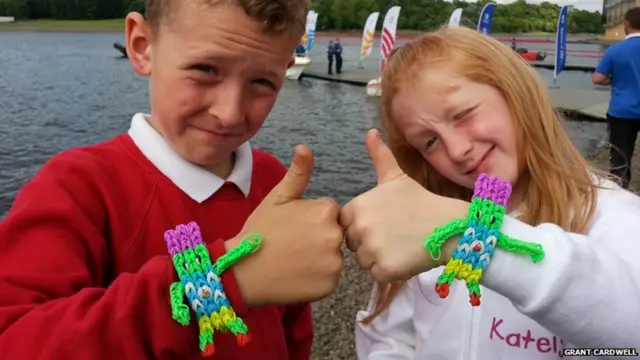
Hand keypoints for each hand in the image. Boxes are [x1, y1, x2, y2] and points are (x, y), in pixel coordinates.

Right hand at [230, 145, 343, 306]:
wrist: (243, 271)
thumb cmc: (259, 231)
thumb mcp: (277, 198)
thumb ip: (298, 173)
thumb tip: (305, 147)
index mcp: (326, 210)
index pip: (329, 212)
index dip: (310, 219)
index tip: (293, 228)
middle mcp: (336, 236)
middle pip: (334, 234)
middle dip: (318, 238)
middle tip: (292, 245)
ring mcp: (334, 263)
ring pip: (333, 257)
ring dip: (320, 259)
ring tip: (294, 260)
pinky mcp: (330, 285)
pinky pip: (330, 278)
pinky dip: (318, 278)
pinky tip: (298, 275)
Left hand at [340, 129, 468, 282]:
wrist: (451, 226)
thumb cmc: (421, 202)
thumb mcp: (397, 177)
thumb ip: (379, 156)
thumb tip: (370, 132)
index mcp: (358, 205)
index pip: (348, 224)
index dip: (366, 225)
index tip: (386, 222)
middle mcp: (361, 226)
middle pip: (354, 244)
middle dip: (370, 242)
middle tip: (395, 234)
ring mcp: (372, 248)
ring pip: (364, 261)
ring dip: (379, 257)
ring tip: (401, 245)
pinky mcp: (385, 269)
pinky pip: (376, 274)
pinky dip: (389, 271)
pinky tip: (405, 257)